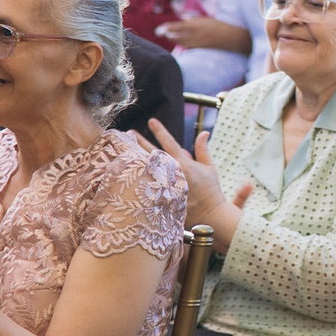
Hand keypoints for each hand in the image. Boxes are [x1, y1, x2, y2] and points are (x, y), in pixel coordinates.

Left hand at [134, 120, 249, 246]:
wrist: (210, 214)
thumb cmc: (211, 190)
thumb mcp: (209, 167)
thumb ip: (203, 149)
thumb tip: (204, 132)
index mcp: (185, 164)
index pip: (170, 143)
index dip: (160, 131)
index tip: (151, 120)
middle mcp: (173, 173)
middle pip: (153, 155)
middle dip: (140, 142)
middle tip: (129, 133)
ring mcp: (166, 186)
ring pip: (147, 169)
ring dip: (136, 159)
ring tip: (125, 150)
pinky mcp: (162, 197)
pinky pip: (148, 186)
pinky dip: (139, 178)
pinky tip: (129, 173)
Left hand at [154, 16, 224, 48]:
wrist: (232, 38)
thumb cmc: (220, 26)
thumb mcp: (206, 20)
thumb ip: (194, 21)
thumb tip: (183, 20)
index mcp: (198, 25)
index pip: (179, 27)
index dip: (168, 28)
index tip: (159, 29)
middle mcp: (197, 34)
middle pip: (178, 35)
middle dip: (168, 34)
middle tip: (159, 32)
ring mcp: (199, 42)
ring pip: (182, 42)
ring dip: (173, 39)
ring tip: (167, 36)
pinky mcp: (202, 48)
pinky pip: (188, 46)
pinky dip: (181, 44)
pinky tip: (178, 42)